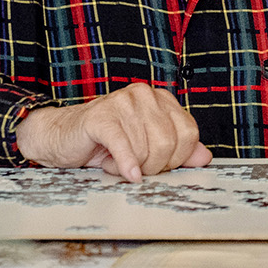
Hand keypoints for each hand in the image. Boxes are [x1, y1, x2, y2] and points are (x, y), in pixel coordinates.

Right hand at [14, 83, 212, 180]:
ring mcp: (123, 102)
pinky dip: (125, 164)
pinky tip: (123, 173)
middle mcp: (145, 95)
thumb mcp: (147, 147)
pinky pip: (124, 145)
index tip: (158, 165)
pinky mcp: (101, 116)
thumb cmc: (105, 143)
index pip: (188, 134)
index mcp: (161, 99)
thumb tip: (205, 157)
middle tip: (135, 167)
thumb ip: (178, 150)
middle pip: (169, 143)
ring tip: (116, 162)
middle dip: (153, 165)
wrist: (62, 138)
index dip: (176, 159)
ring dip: (130, 166)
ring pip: (146, 149)